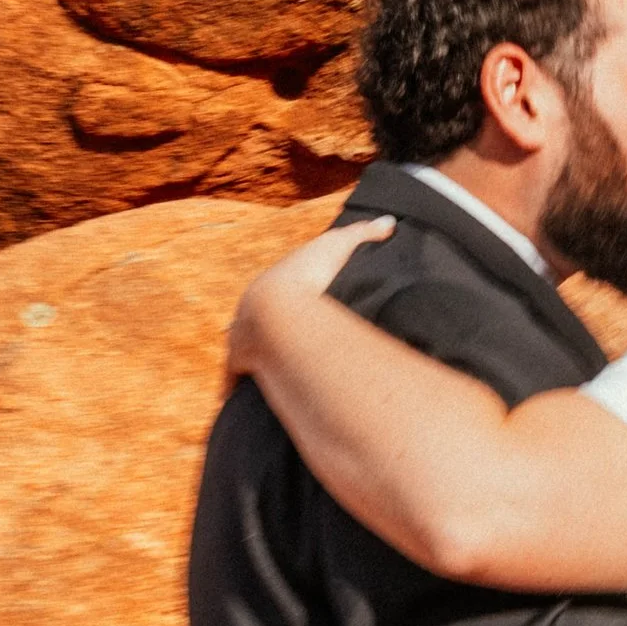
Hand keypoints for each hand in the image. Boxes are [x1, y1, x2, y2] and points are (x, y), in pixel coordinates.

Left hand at [225, 215, 394, 384]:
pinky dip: (242, 393)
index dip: (289, 301)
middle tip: (290, 347)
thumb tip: (389, 222)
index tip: (301, 311)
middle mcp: (250, 315)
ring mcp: (242, 343)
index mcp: (270, 287)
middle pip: (257, 326)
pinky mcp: (240, 368)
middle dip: (268, 334)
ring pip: (247, 355)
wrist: (278, 312)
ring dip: (257, 364)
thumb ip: (364, 233)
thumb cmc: (310, 277)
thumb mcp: (340, 246)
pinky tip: (250, 403)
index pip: (276, 294)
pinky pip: (237, 384)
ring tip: (276, 378)